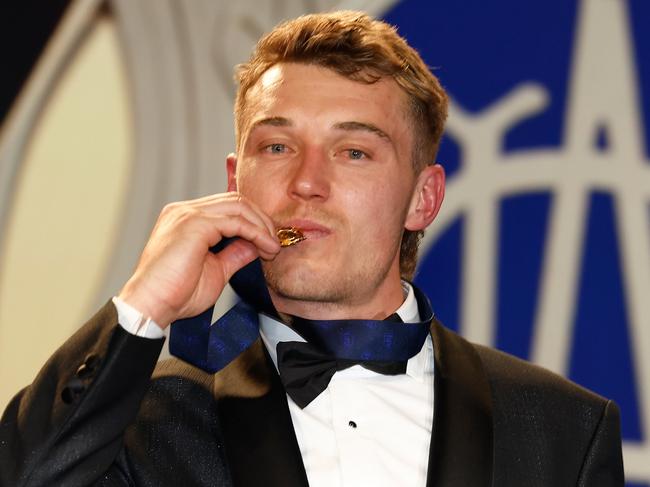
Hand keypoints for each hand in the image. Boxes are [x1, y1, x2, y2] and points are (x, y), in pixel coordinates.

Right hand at [118, 192, 280, 326]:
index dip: (253, 221)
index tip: (269, 243)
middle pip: (235, 201)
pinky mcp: (194, 224)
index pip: (227, 206)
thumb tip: (254, 245)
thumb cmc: (175, 294)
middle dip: (261, 220)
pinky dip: (255, 232)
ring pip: (238, 206)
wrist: (150, 306)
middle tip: (275, 243)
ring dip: (261, 226)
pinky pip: (235, 221)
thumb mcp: (215, 271)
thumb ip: (234, 254)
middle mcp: (184, 211)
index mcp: (185, 218)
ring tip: (273, 248)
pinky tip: (265, 248)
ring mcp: (187, 214)